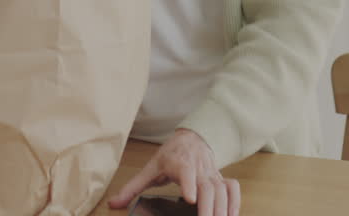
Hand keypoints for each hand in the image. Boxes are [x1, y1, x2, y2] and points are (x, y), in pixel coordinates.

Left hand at [108, 129, 240, 215]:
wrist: (192, 139)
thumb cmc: (170, 155)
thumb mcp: (149, 168)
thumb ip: (132, 188)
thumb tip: (113, 203)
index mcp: (179, 163)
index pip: (186, 172)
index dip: (189, 184)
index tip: (190, 198)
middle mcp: (198, 168)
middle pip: (207, 186)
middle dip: (208, 207)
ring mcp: (212, 173)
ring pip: (221, 189)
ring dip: (222, 208)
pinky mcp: (221, 178)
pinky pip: (233, 188)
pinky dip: (235, 202)